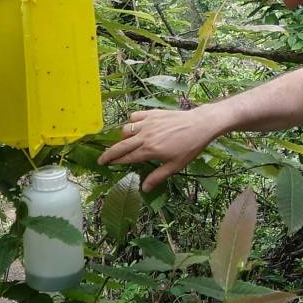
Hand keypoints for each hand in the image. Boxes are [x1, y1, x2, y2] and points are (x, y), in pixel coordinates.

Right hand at [97, 107, 224, 191]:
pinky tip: (136, 127)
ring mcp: (148, 123)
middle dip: (109, 153)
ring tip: (126, 144)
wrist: (200, 124)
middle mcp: (145, 136)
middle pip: (121, 145)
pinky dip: (132, 122)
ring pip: (126, 130)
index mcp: (150, 150)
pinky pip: (134, 117)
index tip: (105, 165)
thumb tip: (143, 189)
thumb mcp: (175, 166)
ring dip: (123, 138)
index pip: (127, 158)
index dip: (115, 162)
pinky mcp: (152, 113)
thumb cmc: (190, 147)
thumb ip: (157, 177)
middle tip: (101, 159)